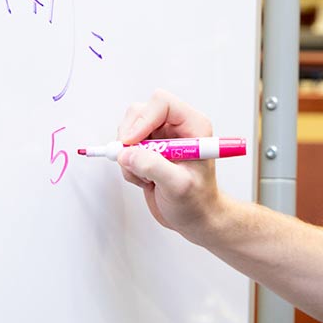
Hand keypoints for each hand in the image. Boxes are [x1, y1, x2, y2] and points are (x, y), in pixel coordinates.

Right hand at [115, 90, 224, 239]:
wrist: (196, 219)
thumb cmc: (197, 202)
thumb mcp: (178, 186)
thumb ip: (153, 167)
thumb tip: (127, 154)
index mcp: (193, 126)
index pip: (162, 103)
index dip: (143, 119)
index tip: (131, 142)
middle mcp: (176, 128)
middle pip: (140, 112)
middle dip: (130, 137)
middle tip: (130, 160)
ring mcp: (160, 139)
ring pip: (129, 130)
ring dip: (129, 155)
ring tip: (147, 177)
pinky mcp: (148, 151)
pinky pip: (125, 149)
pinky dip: (128, 166)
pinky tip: (145, 180)